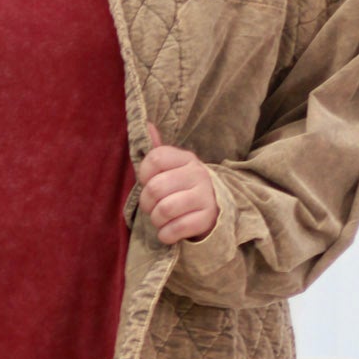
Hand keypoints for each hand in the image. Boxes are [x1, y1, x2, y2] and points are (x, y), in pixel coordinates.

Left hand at [135, 121, 219, 244]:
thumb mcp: (173, 167)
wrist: (215, 209)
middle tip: (152, 207)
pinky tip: (169, 231)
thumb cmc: (183, 187)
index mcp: (186, 158)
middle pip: (155, 188)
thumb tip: (146, 124)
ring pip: (164, 210)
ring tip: (161, 219)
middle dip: (146, 203)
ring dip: (156, 220)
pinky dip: (166, 234)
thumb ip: (158, 150)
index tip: (147, 182)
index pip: (154, 159)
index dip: (143, 174)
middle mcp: (198, 174)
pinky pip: (176, 228)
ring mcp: (205, 196)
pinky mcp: (208, 218)